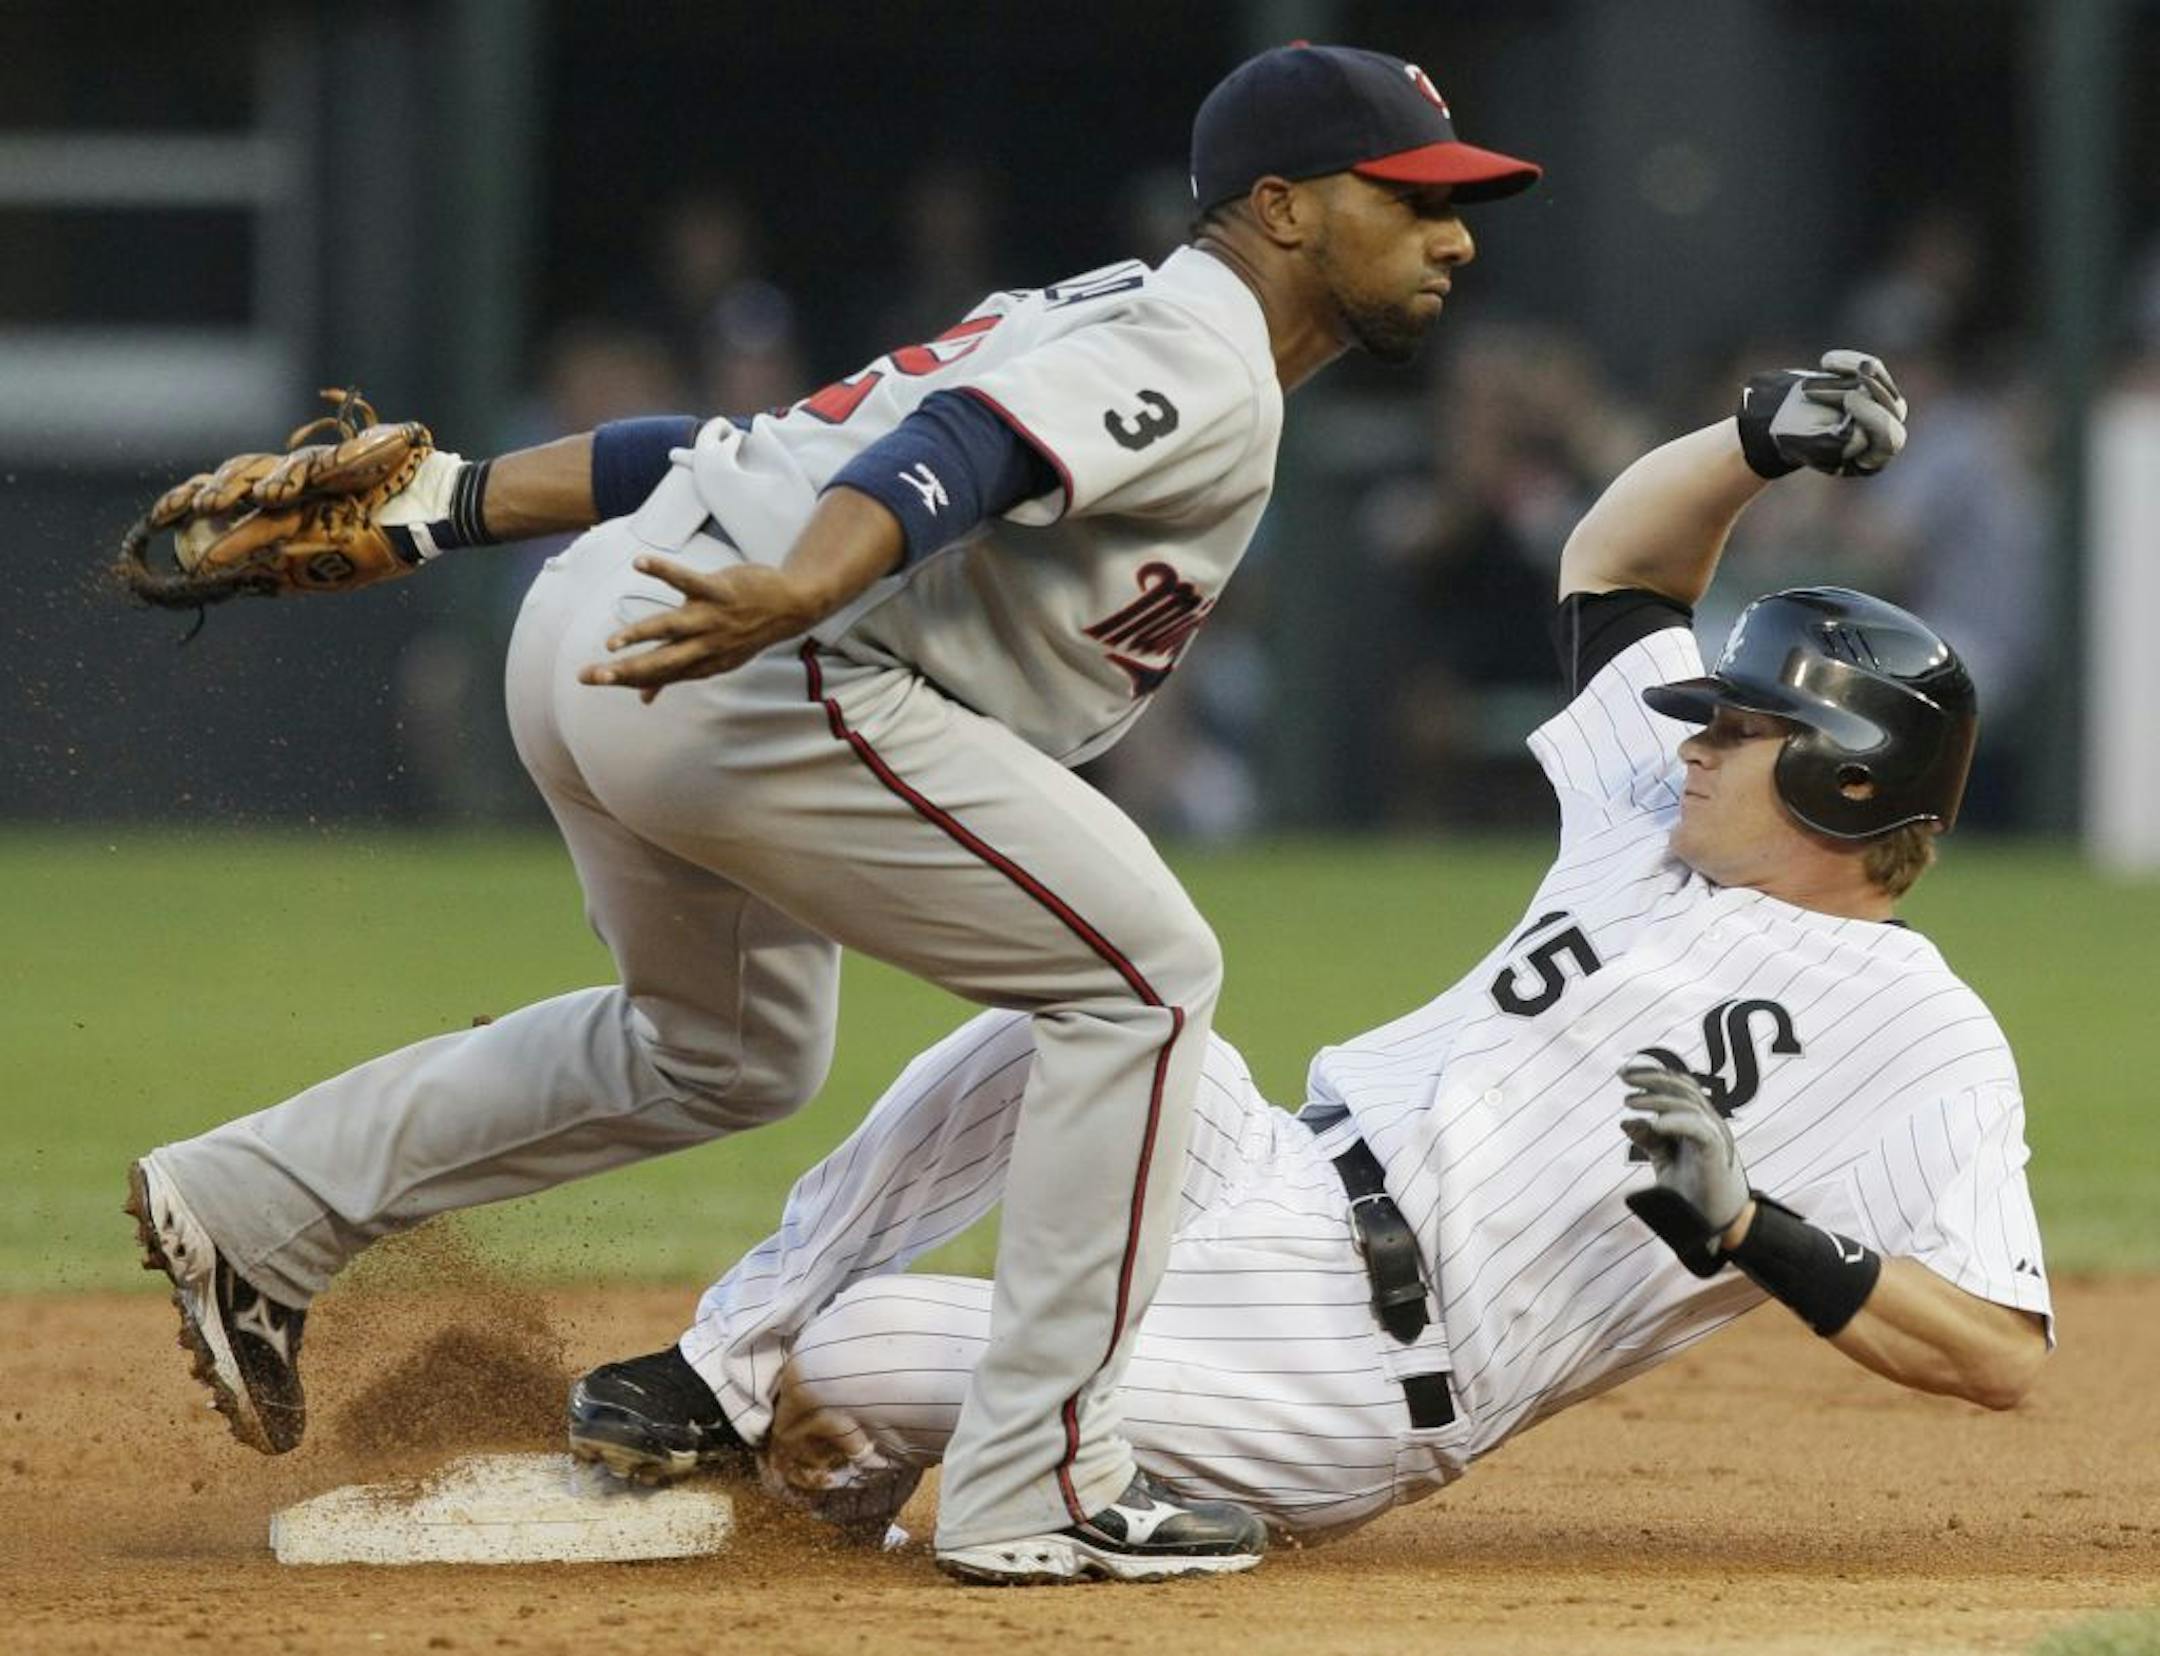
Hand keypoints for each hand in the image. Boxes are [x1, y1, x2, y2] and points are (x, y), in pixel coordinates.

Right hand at [580, 556, 820, 701]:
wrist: (790, 607)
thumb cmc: (744, 633)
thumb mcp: (714, 660)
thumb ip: (674, 676)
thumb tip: (644, 699)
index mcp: (701, 664)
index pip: (656, 674)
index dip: (624, 678)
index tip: (590, 679)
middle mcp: (705, 647)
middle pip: (659, 663)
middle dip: (625, 671)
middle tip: (591, 676)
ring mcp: (712, 619)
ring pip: (670, 628)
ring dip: (640, 635)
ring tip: (611, 642)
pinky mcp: (719, 591)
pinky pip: (687, 580)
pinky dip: (663, 571)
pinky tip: (639, 563)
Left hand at [1619, 1059, 1751, 1239]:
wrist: (1712, 1226)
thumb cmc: (1692, 1194)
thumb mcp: (1665, 1161)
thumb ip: (1649, 1140)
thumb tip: (1625, 1121)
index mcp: (1699, 1123)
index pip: (1679, 1088)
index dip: (1653, 1077)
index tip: (1624, 1074)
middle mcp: (1710, 1124)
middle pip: (1683, 1089)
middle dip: (1651, 1079)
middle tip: (1623, 1076)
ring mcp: (1716, 1136)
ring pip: (1688, 1104)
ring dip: (1656, 1100)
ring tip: (1629, 1102)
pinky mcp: (1716, 1152)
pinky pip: (1699, 1128)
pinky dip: (1676, 1121)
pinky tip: (1654, 1123)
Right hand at [1735, 349, 1906, 479]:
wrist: (1779, 418)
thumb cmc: (1795, 436)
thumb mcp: (1812, 444)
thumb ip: (1840, 444)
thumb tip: (1863, 434)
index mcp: (1870, 460)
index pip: (1890, 439)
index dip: (1875, 417)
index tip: (1849, 398)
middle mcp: (1882, 435)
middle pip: (1893, 409)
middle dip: (1865, 392)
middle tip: (1839, 383)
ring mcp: (1881, 409)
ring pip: (1883, 385)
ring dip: (1853, 374)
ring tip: (1824, 366)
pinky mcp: (1873, 387)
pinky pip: (1872, 368)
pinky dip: (1849, 362)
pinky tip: (1826, 363)